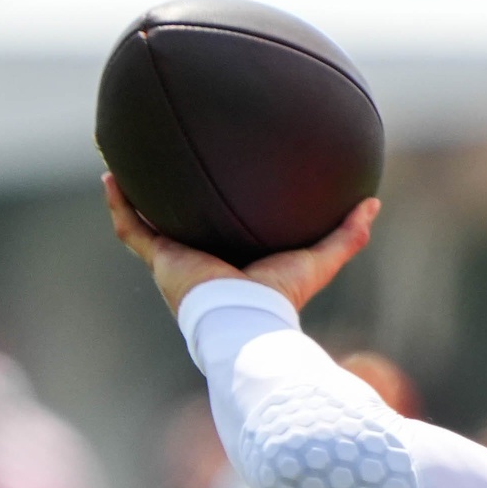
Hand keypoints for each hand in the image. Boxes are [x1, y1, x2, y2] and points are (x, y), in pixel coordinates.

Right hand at [103, 173, 378, 315]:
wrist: (250, 319)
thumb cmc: (283, 298)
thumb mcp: (320, 260)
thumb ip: (347, 236)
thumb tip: (373, 204)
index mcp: (235, 268)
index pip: (225, 241)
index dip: (221, 222)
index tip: (222, 196)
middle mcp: (203, 267)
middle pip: (185, 234)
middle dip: (176, 210)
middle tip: (171, 177)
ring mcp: (178, 264)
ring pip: (150, 229)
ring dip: (138, 201)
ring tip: (129, 168)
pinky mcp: (162, 259)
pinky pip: (131, 229)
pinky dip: (120, 204)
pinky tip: (112, 176)